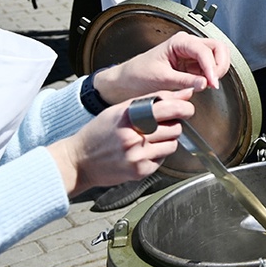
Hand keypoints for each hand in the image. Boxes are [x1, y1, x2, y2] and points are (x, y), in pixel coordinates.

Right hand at [47, 89, 195, 195]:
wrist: (78, 161)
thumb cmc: (99, 132)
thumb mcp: (121, 109)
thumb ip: (153, 100)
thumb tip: (185, 94)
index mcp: (130, 117)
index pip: (170, 108)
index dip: (184, 107)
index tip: (187, 108)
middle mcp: (134, 137)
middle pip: (175, 128)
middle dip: (172, 126)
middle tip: (161, 126)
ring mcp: (137, 156)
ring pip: (172, 145)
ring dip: (166, 141)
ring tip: (149, 140)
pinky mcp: (139, 171)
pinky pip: (162, 160)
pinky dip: (157, 155)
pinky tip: (141, 152)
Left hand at [93, 32, 230, 104]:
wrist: (126, 81)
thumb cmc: (137, 74)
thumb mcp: (161, 79)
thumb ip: (185, 81)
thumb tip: (205, 83)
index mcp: (179, 42)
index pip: (204, 50)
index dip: (211, 67)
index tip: (212, 82)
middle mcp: (188, 44)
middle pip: (217, 48)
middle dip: (220, 65)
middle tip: (215, 82)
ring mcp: (191, 54)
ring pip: (217, 56)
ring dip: (217, 70)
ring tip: (210, 84)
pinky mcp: (192, 65)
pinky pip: (209, 67)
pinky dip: (211, 75)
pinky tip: (205, 84)